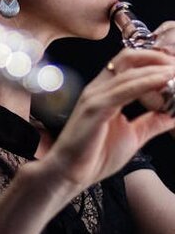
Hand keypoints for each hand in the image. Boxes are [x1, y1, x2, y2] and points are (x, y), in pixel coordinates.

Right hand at [44, 47, 174, 191]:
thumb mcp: (133, 136)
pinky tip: (164, 80)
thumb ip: (152, 123)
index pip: (130, 64)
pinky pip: (124, 90)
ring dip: (157, 70)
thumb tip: (173, 114)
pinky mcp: (95, 108)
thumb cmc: (94, 157)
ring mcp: (95, 96)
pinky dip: (147, 82)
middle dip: (156, 58)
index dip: (153, 60)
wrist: (70, 174)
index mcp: (105, 92)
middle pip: (128, 58)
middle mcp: (98, 89)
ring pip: (129, 72)